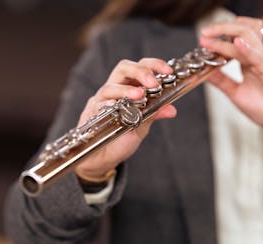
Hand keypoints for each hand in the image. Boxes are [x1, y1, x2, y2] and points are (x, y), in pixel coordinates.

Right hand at [75, 58, 176, 179]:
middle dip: (139, 71)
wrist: (103, 158)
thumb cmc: (120, 138)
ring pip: (109, 87)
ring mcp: (101, 101)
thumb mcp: (141, 126)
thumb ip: (153, 114)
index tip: (168, 72)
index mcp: (129, 88)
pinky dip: (107, 104)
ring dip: (125, 90)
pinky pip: (97, 105)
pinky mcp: (90, 114)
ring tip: (139, 96)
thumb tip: (171, 109)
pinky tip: (115, 107)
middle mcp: (114, 90)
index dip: (154, 65)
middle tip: (152, 83)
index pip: (140, 66)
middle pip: (123, 68)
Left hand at [199, 17, 262, 163]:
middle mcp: (258, 58)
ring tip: (212, 35)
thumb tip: (205, 72)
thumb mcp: (236, 93)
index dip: (218, 35)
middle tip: (204, 33)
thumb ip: (222, 81)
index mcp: (250, 61)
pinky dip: (248, 50)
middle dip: (221, 29)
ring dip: (229, 35)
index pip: (235, 39)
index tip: (202, 38)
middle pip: (241, 32)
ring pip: (249, 40)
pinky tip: (237, 44)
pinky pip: (259, 59)